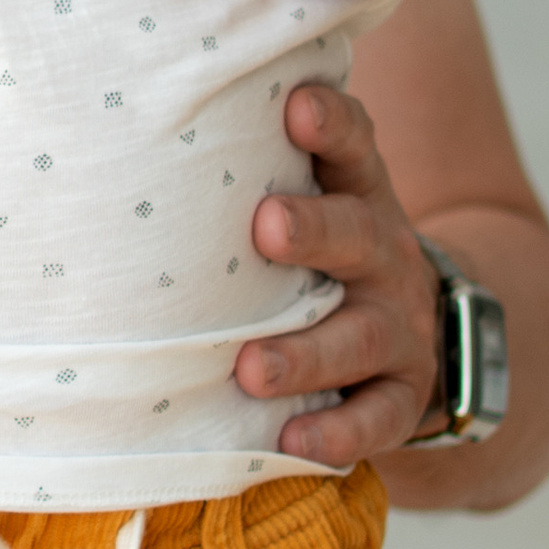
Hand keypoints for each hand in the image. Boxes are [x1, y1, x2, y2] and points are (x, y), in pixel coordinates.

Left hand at [229, 80, 440, 468]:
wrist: (412, 326)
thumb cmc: (319, 249)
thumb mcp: (309, 196)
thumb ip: (248, 163)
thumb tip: (136, 108)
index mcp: (357, 193)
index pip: (354, 146)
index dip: (331, 124)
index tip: (296, 106)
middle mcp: (384, 252)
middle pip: (358, 233)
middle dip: (314, 230)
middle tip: (265, 227)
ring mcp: (399, 326)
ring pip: (361, 336)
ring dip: (307, 353)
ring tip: (252, 368)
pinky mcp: (403, 392)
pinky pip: (379, 417)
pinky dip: (339, 433)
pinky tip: (293, 442)